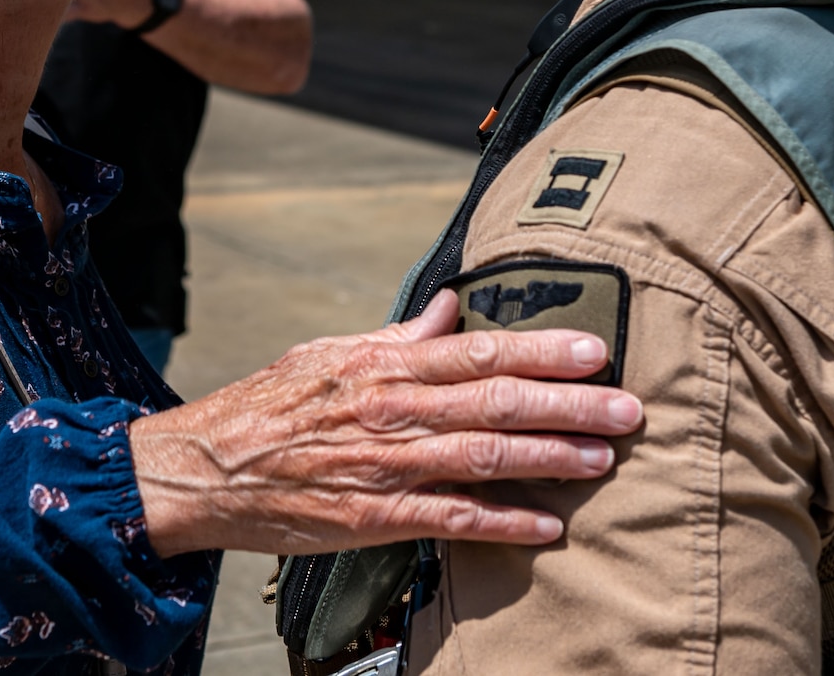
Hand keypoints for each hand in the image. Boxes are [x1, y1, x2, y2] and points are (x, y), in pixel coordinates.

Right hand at [128, 290, 643, 556]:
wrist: (204, 469)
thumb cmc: (268, 407)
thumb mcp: (329, 352)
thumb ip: (398, 335)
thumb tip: (450, 307)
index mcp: (383, 364)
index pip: (477, 351)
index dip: (540, 350)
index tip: (594, 349)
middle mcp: (392, 411)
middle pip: (496, 401)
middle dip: (569, 404)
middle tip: (629, 405)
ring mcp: (386, 466)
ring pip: (484, 457)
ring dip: (551, 459)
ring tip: (605, 458)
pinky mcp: (375, 518)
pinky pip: (451, 522)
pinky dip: (502, 524)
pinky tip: (547, 527)